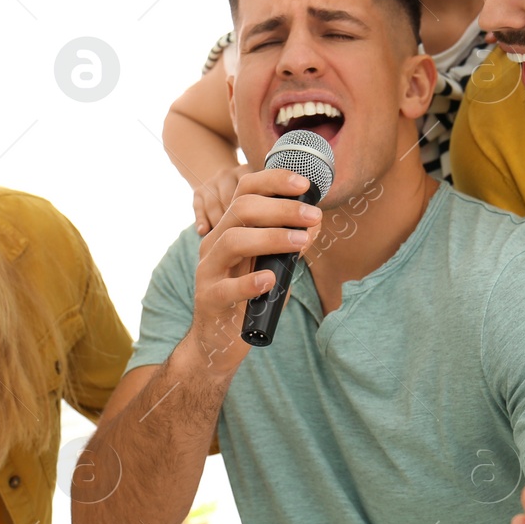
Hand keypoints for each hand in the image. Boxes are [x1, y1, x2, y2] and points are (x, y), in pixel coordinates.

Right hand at [189, 168, 320, 375]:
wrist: (217, 341)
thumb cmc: (249, 301)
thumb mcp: (272, 267)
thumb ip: (290, 247)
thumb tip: (316, 223)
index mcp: (228, 230)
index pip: (246, 191)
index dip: (274, 181)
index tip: (304, 185)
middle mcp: (214, 243)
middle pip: (241, 209)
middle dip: (281, 208)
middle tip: (313, 216)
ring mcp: (208, 271)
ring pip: (233, 240)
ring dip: (271, 237)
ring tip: (300, 242)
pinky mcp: (209, 299)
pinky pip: (226, 287)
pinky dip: (249, 282)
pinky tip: (270, 280)